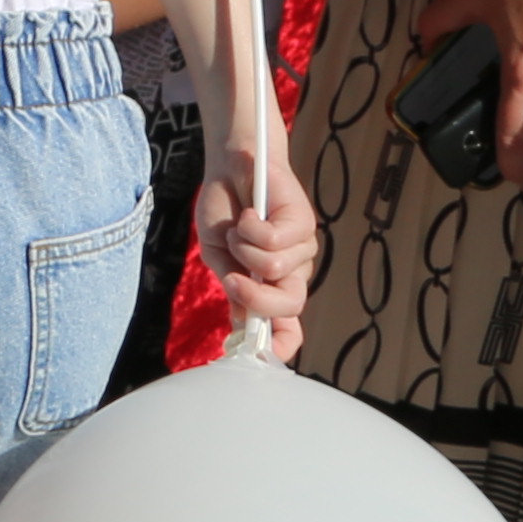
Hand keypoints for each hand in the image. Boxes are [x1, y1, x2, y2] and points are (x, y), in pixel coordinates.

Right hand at [195, 166, 315, 349]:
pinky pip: (274, 241)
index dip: (282, 344)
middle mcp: (291, 272)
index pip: (288, 325)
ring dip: (242, 246)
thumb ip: (234, 286)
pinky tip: (250, 214)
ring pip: (274, 269)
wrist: (229, 167)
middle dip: (257, 298)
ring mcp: (301, 249)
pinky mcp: (304, 224)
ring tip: (239, 227)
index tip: (264, 354)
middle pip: (290, 305)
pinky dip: (250, 228)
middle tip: (232, 278)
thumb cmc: (224, 211)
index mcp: (270, 286)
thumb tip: (243, 324)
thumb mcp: (218, 255)